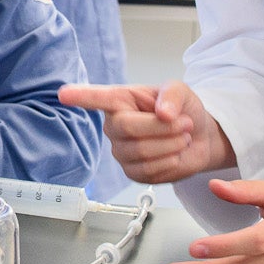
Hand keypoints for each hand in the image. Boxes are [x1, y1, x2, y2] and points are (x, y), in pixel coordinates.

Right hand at [58, 81, 231, 182]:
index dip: (80, 96)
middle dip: (162, 127)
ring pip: (140, 152)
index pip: (96, 98)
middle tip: (184, 123)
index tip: (63, 94)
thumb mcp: (180, 91)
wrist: (200, 137)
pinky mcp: (133, 172)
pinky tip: (175, 154)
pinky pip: (148, 171)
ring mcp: (121, 151)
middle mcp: (114, 125)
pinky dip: (170, 162)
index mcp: (120, 99)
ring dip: (171, 145)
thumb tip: (163, 112)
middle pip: (127, 127)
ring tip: (183, 137)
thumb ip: (172, 95)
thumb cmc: (183, 109)